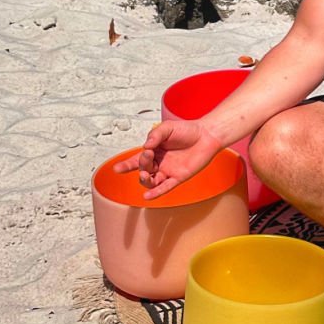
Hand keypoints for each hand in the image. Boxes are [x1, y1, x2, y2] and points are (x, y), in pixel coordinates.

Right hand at [112, 120, 226, 199]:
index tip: (116, 169)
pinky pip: (165, 188)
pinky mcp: (178, 177)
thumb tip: (145, 147)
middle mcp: (159, 162)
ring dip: (145, 180)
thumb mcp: (167, 128)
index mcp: (154, 150)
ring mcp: (168, 171)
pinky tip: (147, 196)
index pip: (136, 160)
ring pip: (151, 181)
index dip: (126, 165)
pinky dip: (156, 192)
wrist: (207, 135)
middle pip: (143, 169)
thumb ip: (155, 135)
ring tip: (144, 175)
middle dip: (142, 163)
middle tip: (148, 154)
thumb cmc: (188, 130)